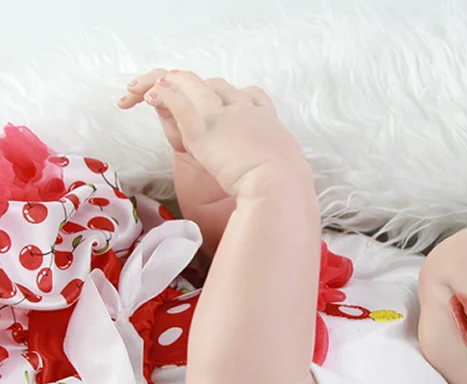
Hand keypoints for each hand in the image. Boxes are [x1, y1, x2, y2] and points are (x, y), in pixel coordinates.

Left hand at [121, 70, 308, 196]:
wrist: (281, 186)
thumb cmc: (289, 186)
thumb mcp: (290, 169)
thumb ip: (281, 165)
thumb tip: (289, 178)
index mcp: (267, 122)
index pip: (250, 96)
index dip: (232, 98)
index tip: (220, 105)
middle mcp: (244, 110)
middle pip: (217, 86)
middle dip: (196, 89)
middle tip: (175, 97)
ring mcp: (222, 117)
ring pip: (192, 84)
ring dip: (170, 83)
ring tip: (147, 89)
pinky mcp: (203, 130)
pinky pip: (177, 101)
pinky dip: (162, 94)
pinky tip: (147, 95)